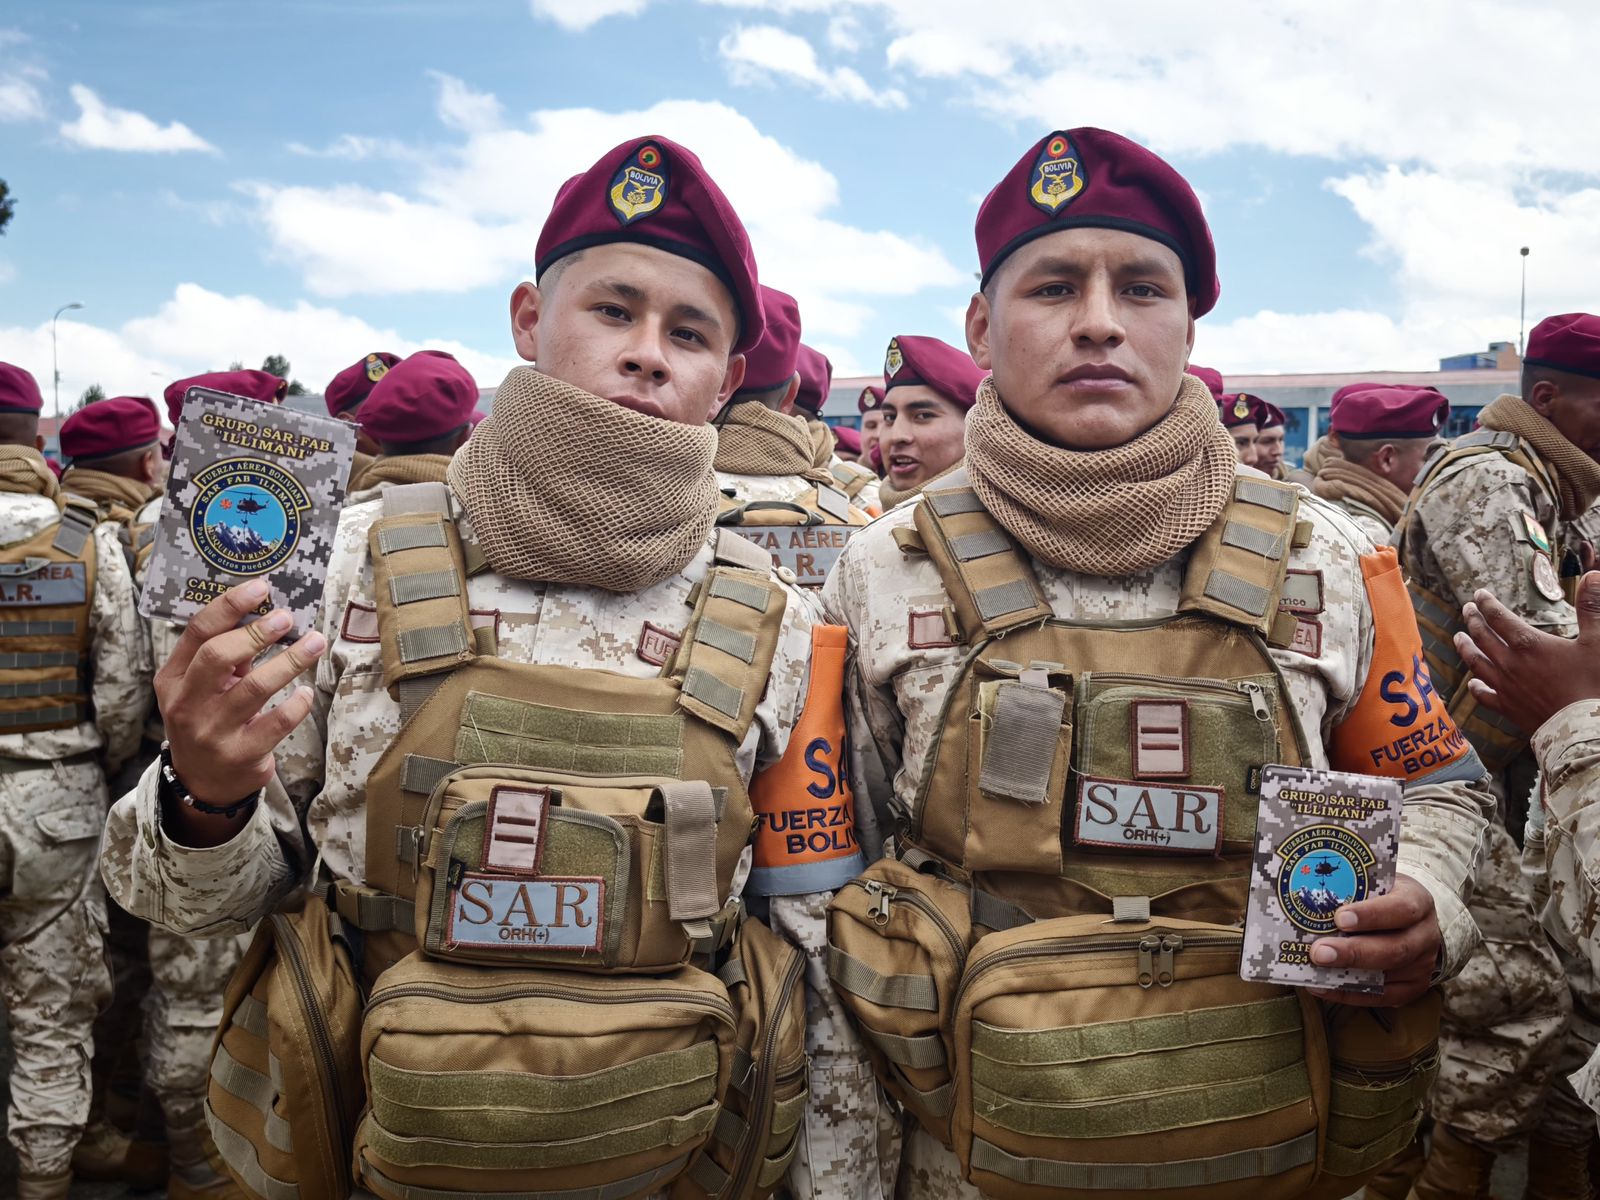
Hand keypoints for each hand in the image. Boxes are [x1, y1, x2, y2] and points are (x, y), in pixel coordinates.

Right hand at [156, 580, 324, 809]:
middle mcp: (186, 704)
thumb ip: (224, 655)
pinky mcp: (241, 754)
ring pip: (255, 687)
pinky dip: (297, 703)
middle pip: (219, 656)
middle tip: (287, 617)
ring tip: (315, 643)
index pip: (197, 632)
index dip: (230, 605)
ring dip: (290, 660)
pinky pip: (277, 722)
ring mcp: (212, 731)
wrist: (203, 782)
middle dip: (257, 632)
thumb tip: (267, 613)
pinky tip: (306, 691)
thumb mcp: (200, 688)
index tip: (260, 587)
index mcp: (173, 678)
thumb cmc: (207, 719)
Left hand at [1307, 873, 1438, 1006]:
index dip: (1371, 915)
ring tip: (1315, 971)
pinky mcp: (1413, 987)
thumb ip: (1350, 886)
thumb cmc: (1382, 896)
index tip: (1339, 918)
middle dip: (1354, 952)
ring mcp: (1422, 964)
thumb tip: (1305, 889)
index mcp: (1418, 901)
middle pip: (1395, 948)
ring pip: (1388, 975)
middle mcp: (1425, 934)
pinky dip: (1349, 994)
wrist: (1411, 917)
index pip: (1401, 908)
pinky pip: (1382, 996)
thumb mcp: (1374, 882)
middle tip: (1319, 952)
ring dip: (1348, 975)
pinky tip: (1321, 987)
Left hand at [1452, 571, 1599, 735]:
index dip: (1488, 604)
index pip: (1500, 618)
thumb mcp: (1598, 642)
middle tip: (1467, 609)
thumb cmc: (1593, 684)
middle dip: (1473, 620)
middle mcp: (1510, 663)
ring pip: (1477, 663)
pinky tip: (1472, 684)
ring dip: (1466, 648)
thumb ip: (1592, 607)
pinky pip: (1484, 696)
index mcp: (1529, 644)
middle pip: (1483, 637)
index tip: (1479, 594)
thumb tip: (1593, 575)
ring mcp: (1505, 686)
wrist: (1582, 728)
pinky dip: (1476, 687)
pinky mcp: (1507, 708)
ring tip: (1458, 638)